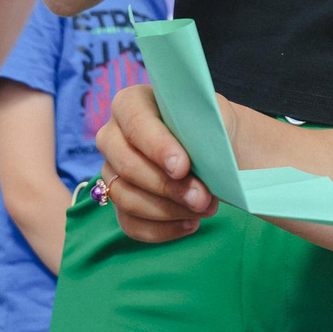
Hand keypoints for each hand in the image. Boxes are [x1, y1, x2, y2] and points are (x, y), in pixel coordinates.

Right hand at [92, 82, 215, 241]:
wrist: (221, 150)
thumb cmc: (213, 127)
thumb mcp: (214, 117)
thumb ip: (202, 127)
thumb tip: (196, 151)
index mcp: (132, 103)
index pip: (135, 122)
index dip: (156, 146)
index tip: (183, 167)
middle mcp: (113, 136)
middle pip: (126, 166)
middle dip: (166, 186)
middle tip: (202, 197)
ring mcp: (112, 171)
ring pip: (126, 197)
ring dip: (168, 210)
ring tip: (204, 209)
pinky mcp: (120, 202)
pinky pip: (130, 223)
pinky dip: (161, 229)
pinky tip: (190, 224)